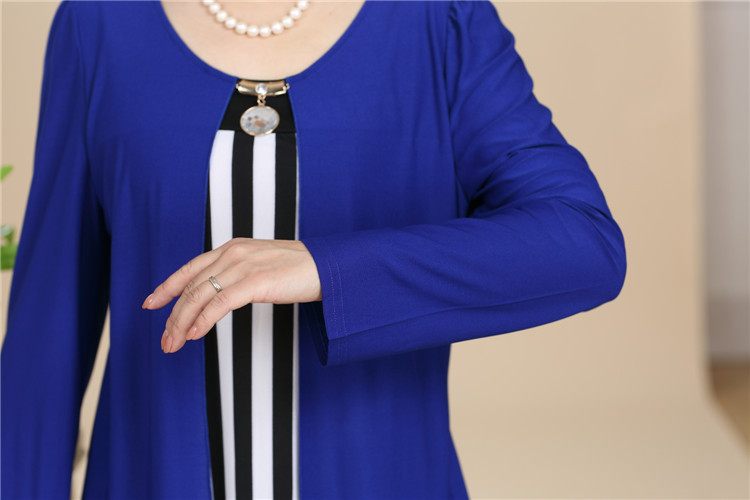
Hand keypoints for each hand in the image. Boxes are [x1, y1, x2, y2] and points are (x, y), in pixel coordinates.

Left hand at [141, 238, 321, 353]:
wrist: (327, 267)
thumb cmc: (299, 270)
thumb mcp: (261, 266)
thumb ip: (238, 275)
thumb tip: (220, 295)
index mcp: (232, 248)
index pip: (190, 268)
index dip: (167, 287)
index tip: (151, 303)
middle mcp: (233, 253)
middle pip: (190, 286)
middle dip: (172, 315)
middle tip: (165, 339)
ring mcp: (243, 266)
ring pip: (200, 296)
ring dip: (182, 323)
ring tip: (174, 343)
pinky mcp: (255, 281)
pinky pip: (220, 303)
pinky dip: (203, 320)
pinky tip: (195, 334)